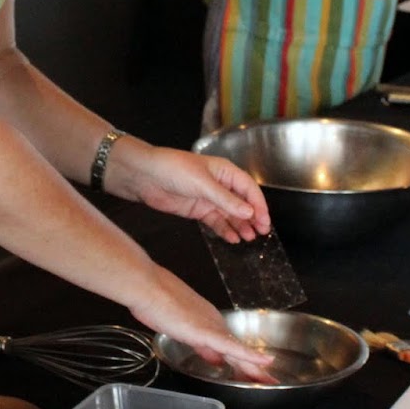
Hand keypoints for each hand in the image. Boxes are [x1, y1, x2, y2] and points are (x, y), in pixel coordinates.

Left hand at [105, 142, 270, 241]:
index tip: (265, 221)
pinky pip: (216, 221)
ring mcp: (209, 198)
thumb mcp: (203, 183)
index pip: (249, 189)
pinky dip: (225, 230)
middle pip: (242, 203)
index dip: (259, 205)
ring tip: (249, 239)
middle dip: (252, 218)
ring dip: (240, 226)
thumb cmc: (174, 169)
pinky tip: (233, 238)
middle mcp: (220, 185)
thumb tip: (249, 212)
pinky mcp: (198, 210)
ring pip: (230, 214)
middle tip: (261, 233)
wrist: (145, 176)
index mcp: (225, 171)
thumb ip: (226, 199)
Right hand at [129, 265, 278, 383]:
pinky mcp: (208, 332)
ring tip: (268, 379)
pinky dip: (250, 356)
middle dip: (251, 366)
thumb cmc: (153, 302)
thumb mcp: (175, 327)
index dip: (239, 359)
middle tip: (267, 378)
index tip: (249, 370)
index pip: (226, 345)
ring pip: (238, 351)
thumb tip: (210, 357)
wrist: (146, 287)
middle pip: (235, 350)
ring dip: (254, 366)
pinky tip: (264, 362)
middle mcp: (213, 322)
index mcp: (205, 321)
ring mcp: (211, 327)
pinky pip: (233, 347)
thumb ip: (195, 342)